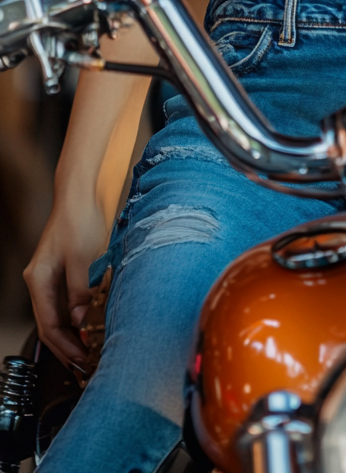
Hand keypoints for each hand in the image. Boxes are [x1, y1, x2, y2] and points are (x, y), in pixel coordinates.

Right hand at [24, 194, 109, 371]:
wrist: (79, 195)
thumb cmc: (79, 220)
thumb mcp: (82, 259)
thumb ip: (79, 291)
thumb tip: (80, 322)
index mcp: (39, 280)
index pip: (47, 325)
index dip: (64, 347)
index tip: (80, 361)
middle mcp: (40, 281)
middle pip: (50, 325)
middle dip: (66, 347)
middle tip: (85, 366)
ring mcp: (51, 278)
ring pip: (59, 316)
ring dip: (73, 336)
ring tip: (90, 352)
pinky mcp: (63, 273)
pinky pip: (67, 304)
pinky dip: (78, 319)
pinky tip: (91, 327)